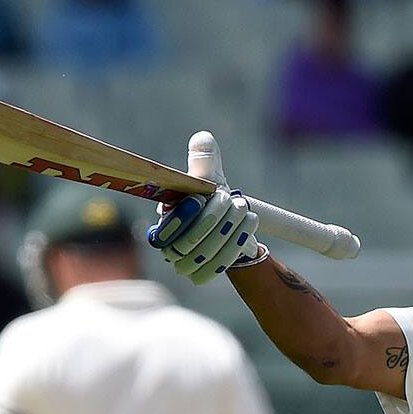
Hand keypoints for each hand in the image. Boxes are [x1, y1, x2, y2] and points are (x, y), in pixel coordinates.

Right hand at [147, 131, 265, 284]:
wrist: (230, 227)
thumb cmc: (213, 197)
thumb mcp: (209, 176)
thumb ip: (203, 160)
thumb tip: (203, 139)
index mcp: (163, 222)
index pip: (168, 227)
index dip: (185, 215)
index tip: (201, 198)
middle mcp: (168, 247)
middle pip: (188, 242)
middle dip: (214, 219)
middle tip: (235, 201)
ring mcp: (184, 264)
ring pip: (205, 255)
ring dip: (229, 231)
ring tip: (244, 209)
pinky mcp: (201, 274)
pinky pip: (217, 267)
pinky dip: (236, 246)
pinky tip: (249, 227)